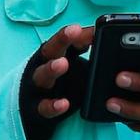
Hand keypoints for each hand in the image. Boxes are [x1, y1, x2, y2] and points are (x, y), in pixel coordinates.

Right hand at [18, 23, 94, 139]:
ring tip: (62, 63)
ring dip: (52, 69)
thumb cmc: (62, 83)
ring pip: (42, 76)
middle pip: (50, 50)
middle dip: (61, 40)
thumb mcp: (75, 66)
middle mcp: (42, 67)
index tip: (81, 27)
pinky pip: (43, 107)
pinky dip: (53, 105)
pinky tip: (64, 104)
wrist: (40, 112)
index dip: (70, 33)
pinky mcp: (36, 109)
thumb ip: (87, 53)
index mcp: (53, 55)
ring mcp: (37, 88)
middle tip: (74, 31)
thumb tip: (102, 36)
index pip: (62, 40)